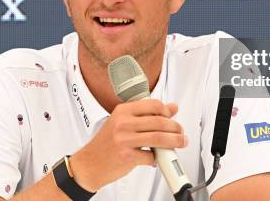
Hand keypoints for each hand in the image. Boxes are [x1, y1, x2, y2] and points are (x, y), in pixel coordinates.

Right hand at [69, 99, 186, 191]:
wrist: (89, 164)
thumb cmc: (106, 143)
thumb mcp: (123, 123)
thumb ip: (146, 115)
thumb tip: (172, 108)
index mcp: (123, 111)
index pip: (152, 105)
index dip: (167, 111)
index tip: (172, 117)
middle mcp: (123, 123)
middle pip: (159, 121)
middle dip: (175, 128)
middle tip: (180, 132)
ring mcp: (124, 139)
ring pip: (159, 138)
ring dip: (174, 142)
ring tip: (180, 143)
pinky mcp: (126, 156)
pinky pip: (150, 156)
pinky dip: (156, 159)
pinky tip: (155, 158)